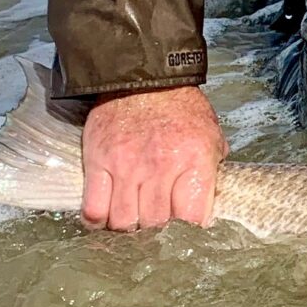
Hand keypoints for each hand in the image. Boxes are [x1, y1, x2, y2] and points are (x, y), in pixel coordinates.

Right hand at [81, 85, 226, 231]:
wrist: (142, 76)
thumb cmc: (180, 107)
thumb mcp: (210, 132)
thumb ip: (212, 168)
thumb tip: (210, 202)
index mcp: (194, 160)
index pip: (193, 218)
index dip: (190, 229)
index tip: (187, 226)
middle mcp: (160, 167)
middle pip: (156, 224)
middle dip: (159, 229)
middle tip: (158, 221)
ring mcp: (126, 167)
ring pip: (124, 222)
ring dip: (130, 227)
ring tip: (134, 219)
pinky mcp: (98, 163)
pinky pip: (94, 209)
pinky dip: (99, 220)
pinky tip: (108, 215)